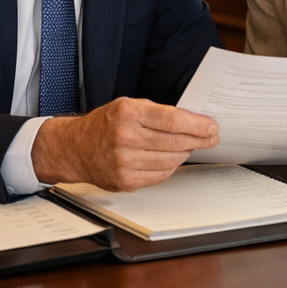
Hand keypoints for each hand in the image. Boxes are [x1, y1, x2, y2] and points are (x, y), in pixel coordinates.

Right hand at [31, 97, 218, 190]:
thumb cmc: (104, 124)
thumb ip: (157, 112)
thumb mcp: (127, 106)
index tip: (211, 126)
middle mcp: (125, 138)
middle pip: (175, 142)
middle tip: (211, 138)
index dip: (198, 125)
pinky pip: (160, 175)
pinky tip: (173, 158)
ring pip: (171, 161)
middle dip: (199, 140)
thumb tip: (192, 120)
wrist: (75, 148)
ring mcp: (125, 162)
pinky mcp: (126, 181)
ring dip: (186, 153)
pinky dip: (171, 167)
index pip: (173, 120)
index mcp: (128, 114)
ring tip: (190, 146)